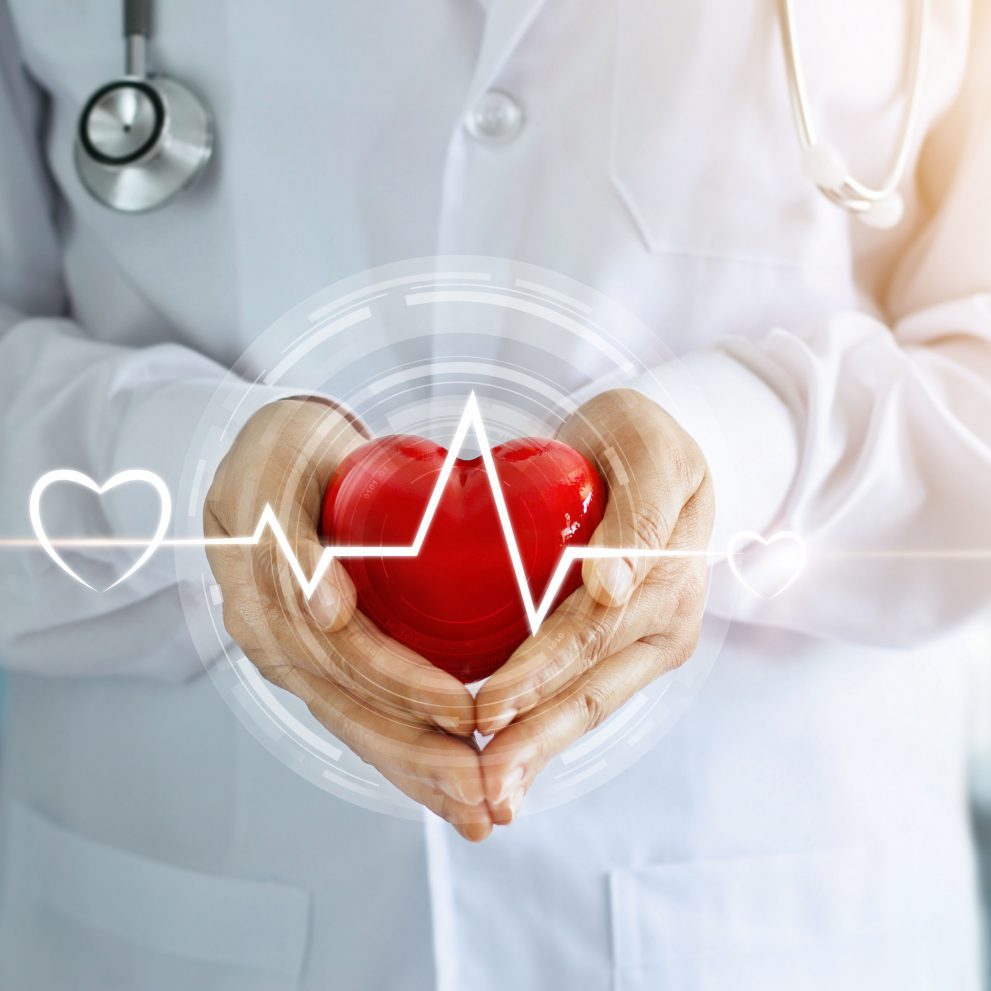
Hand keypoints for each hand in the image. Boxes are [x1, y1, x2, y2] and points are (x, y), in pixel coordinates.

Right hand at [204, 398, 491, 840]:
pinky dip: (400, 752)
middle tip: (484, 796)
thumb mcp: (276, 475)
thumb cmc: (284, 451)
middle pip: (354, 710)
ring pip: (357, 725)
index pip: (346, 658)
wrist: (269, 455)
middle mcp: (275, 642)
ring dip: (416, 772)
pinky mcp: (313, 661)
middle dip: (421, 757)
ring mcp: (292, 657)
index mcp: (266, 599)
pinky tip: (441, 783)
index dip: (405, 689)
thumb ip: (290, 542)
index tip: (467, 710)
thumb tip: (326, 612)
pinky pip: (356, 714)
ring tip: (474, 811)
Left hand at [475, 389, 713, 822]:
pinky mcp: (617, 647)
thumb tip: (613, 590)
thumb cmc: (643, 440)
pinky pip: (578, 693)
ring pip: (583, 707)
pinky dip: (541, 728)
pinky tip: (505, 756)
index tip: (486, 708)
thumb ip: (639, 516)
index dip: (537, 676)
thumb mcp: (652, 455)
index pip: (590, 639)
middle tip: (484, 789)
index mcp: (669, 586)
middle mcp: (662, 629)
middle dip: (533, 742)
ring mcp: (642, 644)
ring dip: (536, 751)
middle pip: (587, 693)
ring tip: (491, 795)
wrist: (648, 448)